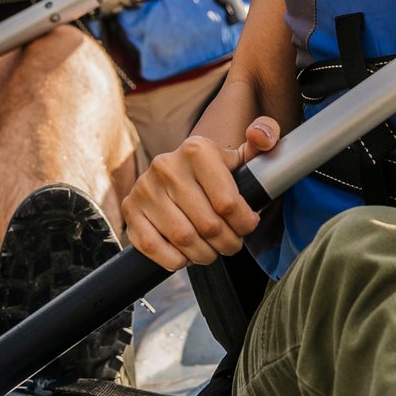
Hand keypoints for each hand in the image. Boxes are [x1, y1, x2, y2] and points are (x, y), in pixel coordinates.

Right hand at [123, 117, 279, 270]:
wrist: (177, 176)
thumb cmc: (216, 173)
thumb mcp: (242, 156)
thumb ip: (264, 137)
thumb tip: (261, 135)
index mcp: (197, 150)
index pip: (228, 203)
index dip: (244, 224)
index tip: (247, 225)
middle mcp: (167, 165)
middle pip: (208, 225)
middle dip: (227, 243)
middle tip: (231, 243)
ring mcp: (145, 188)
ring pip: (184, 239)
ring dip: (204, 254)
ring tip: (211, 250)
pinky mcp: (130, 209)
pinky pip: (153, 246)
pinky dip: (174, 259)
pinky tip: (185, 254)